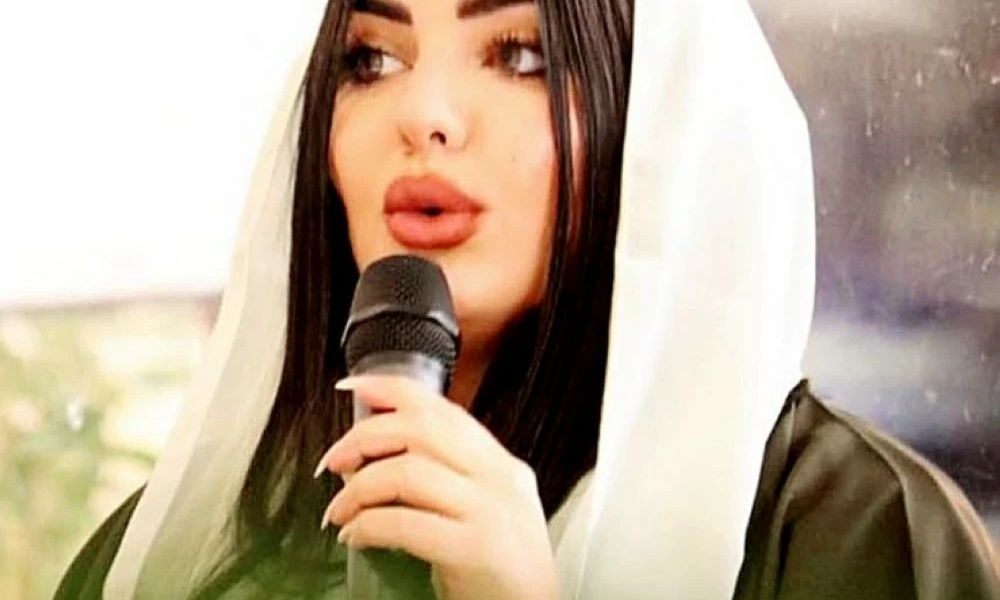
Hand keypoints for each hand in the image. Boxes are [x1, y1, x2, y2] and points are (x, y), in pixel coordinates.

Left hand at [314, 374, 559, 599]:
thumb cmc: (501, 574)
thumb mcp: (482, 513)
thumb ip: (444, 482)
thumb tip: (373, 461)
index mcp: (500, 466)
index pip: (442, 410)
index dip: (392, 390)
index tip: (354, 386)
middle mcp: (499, 479)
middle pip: (420, 429)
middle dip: (364, 437)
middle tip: (334, 461)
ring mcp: (490, 511)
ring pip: (407, 470)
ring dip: (358, 488)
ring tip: (340, 511)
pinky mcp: (475, 548)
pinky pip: (404, 523)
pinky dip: (368, 526)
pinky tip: (356, 536)